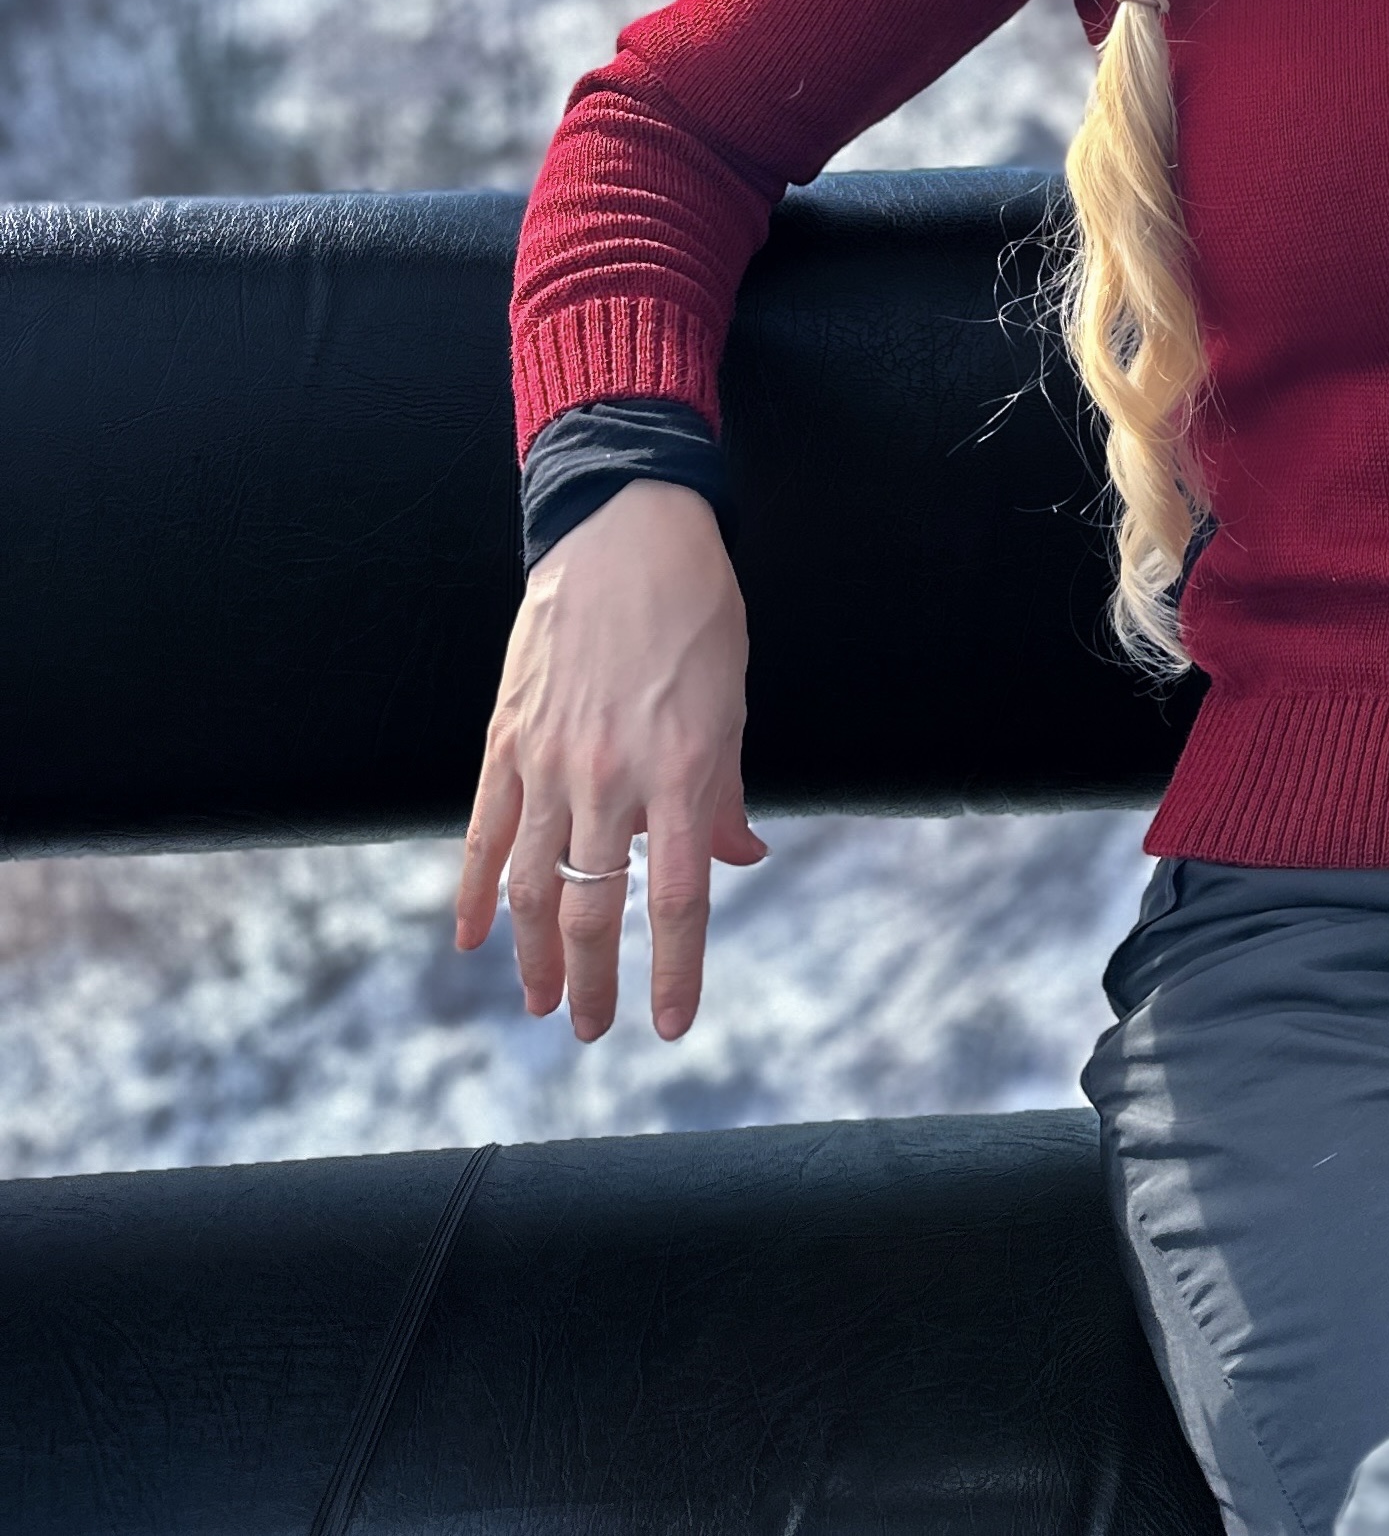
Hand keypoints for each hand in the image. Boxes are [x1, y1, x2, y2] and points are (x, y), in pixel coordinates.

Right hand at [452, 479, 767, 1038]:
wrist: (625, 531)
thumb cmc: (695, 612)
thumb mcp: (731, 700)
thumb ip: (726, 791)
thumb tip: (741, 857)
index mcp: (681, 767)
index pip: (679, 897)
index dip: (674, 969)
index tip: (670, 1025)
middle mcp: (610, 773)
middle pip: (595, 907)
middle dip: (591, 980)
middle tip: (590, 1029)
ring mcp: (549, 758)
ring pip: (533, 883)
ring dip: (532, 953)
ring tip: (538, 999)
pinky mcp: (505, 736)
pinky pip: (485, 831)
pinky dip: (475, 891)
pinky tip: (474, 936)